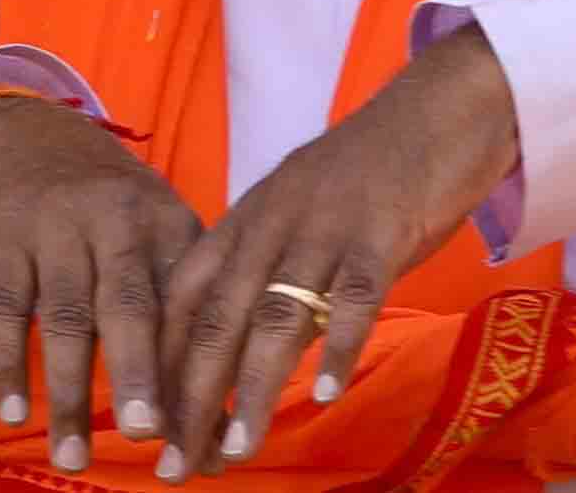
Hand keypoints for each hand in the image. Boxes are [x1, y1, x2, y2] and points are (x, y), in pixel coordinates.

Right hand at [0, 94, 205, 472]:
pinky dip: (6, 363)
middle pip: (128, 304)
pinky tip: (13, 413)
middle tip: (145, 436)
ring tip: (72, 458)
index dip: (197, 375)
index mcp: (167, 226)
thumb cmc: (113, 213)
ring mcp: (52, 228)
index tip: (204, 443)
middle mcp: (113, 222)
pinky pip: (0, 308)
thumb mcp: (162, 241)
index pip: (189, 308)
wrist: (28, 138)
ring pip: (63, 317)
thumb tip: (226, 429)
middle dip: (138, 373)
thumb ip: (190, 320)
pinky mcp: (1, 238)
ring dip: (69, 391)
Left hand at [157, 25, 519, 475]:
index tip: (148, 434)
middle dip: (186, 399)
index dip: (159, 372)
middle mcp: (263, 229)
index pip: (178, 306)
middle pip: (211, 321)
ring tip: (234, 449)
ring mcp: (317, 231)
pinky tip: (321, 395)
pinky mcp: (376, 236)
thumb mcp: (292, 227)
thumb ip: (264, 284)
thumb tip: (236, 357)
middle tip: (173, 465)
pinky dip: (334, 346)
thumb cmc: (359, 183)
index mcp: (237, 227)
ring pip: (270, 317)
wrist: (428, 117)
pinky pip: (350, 296)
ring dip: (249, 390)